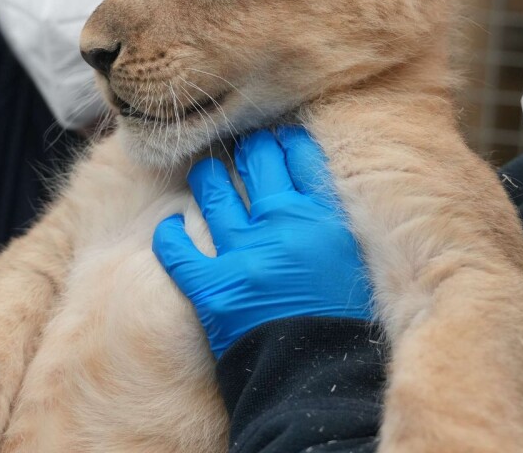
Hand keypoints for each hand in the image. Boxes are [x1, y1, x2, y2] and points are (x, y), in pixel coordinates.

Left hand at [152, 126, 372, 357]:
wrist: (316, 381)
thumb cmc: (341, 326)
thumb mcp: (353, 262)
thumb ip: (332, 223)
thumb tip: (311, 189)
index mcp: (324, 219)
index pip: (300, 154)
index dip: (285, 142)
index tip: (278, 140)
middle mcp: (283, 225)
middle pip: (257, 160)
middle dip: (246, 150)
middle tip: (242, 151)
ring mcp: (244, 253)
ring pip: (214, 190)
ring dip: (207, 177)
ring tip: (206, 174)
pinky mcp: (212, 286)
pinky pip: (176, 246)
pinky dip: (168, 235)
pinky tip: (169, 229)